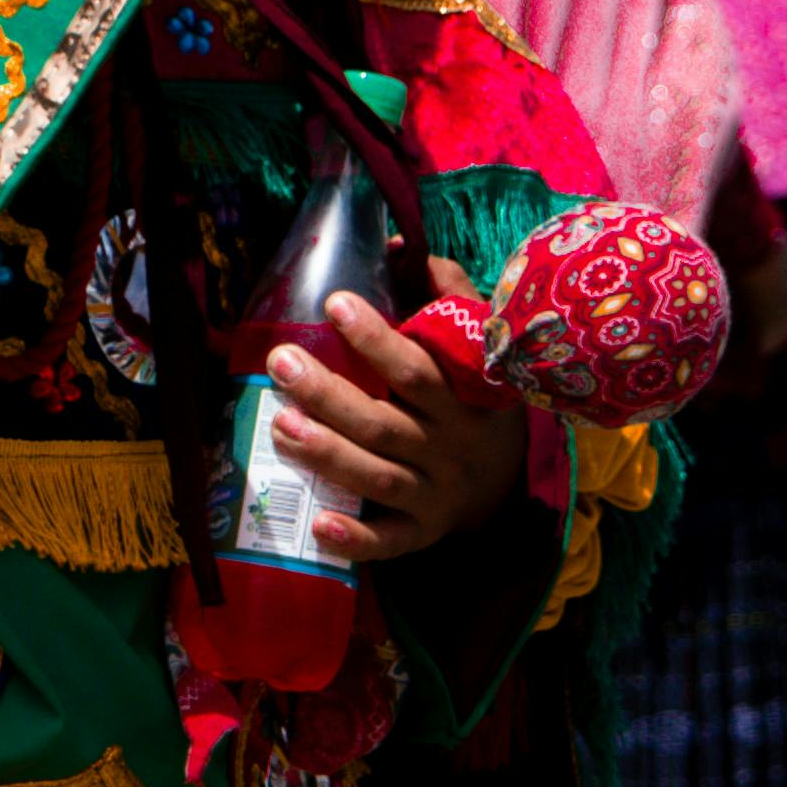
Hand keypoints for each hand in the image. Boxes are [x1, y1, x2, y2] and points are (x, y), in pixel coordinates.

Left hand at [260, 294, 530, 567]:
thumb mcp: (479, 346)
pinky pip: (388, 540)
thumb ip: (447, 294)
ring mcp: (435, 495)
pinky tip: (319, 523)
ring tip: (280, 426)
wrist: (506, 482)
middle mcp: (448, 448)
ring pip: (378, 477)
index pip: (418, 368)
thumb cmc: (475, 400)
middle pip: (383, 424)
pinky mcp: (421, 533)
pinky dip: (356, 537)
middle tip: (281, 363)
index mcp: (461, 400)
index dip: (376, 339)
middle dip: (329, 394)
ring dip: (328, 455)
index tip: (334, 303)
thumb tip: (399, 245)